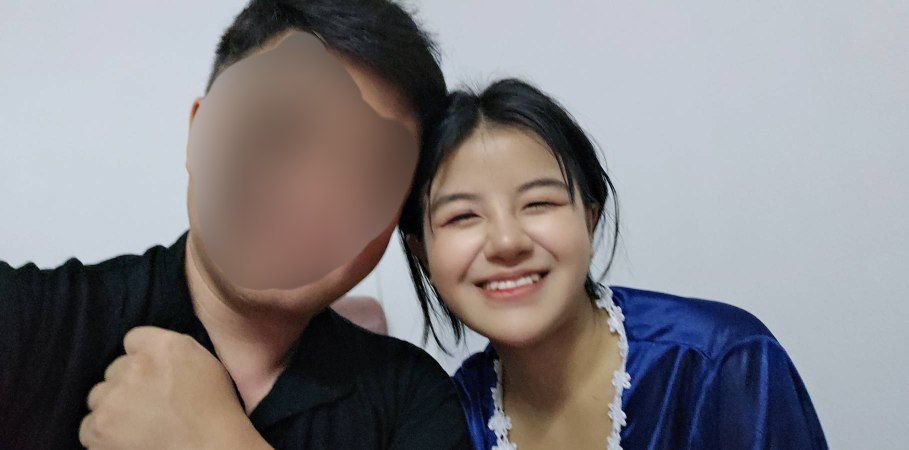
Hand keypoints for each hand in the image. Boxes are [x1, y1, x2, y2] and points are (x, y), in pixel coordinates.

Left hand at [79, 326, 269, 449]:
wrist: (210, 449)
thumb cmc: (216, 411)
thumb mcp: (204, 363)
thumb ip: (173, 350)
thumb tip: (150, 351)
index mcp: (164, 346)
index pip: (134, 339)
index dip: (142, 358)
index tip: (152, 375)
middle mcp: (135, 366)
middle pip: (114, 369)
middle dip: (127, 385)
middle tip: (149, 405)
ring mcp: (113, 397)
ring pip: (98, 396)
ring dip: (112, 408)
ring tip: (138, 426)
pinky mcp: (98, 427)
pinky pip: (88, 426)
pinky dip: (103, 435)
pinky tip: (127, 441)